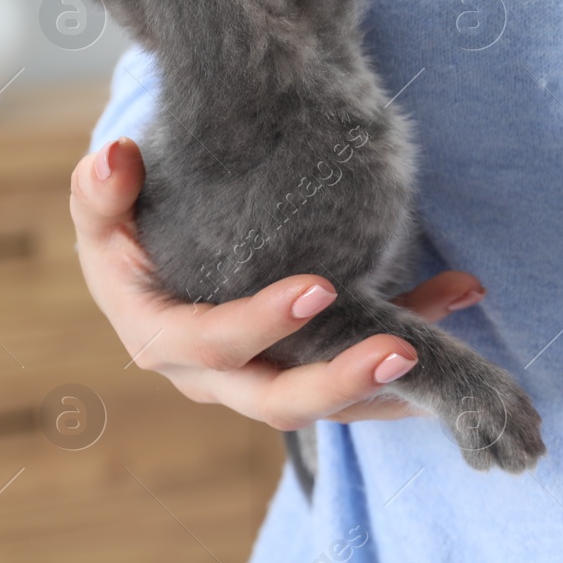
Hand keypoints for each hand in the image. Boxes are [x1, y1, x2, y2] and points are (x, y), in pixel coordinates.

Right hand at [72, 137, 487, 430]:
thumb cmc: (133, 238)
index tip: (320, 288)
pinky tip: (461, 300)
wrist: (160, 274)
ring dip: (396, 382)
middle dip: (342, 381)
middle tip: (402, 352)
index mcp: (165, 341)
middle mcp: (218, 381)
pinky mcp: (311, 379)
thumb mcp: (105, 216)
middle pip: (280, 402)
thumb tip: (117, 157)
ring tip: (447, 345)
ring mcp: (267, 387)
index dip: (264, 324)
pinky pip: (368, 384)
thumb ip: (102, 191)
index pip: (214, 343)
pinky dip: (418, 348)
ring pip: (337, 405)